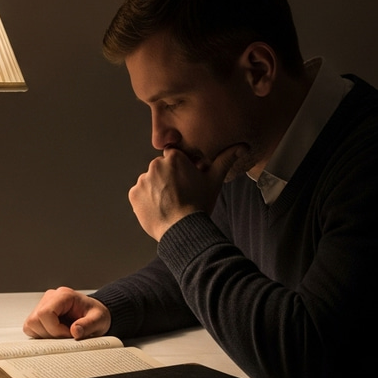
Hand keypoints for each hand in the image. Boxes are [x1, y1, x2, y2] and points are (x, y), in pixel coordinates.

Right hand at [22, 287, 110, 339]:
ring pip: (30, 325)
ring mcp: (42, 306)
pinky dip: (42, 335)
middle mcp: (50, 298)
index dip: (55, 329)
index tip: (69, 334)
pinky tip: (56, 333)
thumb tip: (75, 331)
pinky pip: (31, 328)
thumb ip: (88, 325)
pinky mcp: (38, 315)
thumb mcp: (99, 320)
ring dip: (45, 335)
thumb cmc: (95, 314)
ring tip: (62, 333)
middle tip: (66, 335)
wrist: (94, 313)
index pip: (45, 313)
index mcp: (63, 295)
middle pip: (34, 320)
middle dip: (50, 334)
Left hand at [128, 143, 247, 239]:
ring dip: (156, 190)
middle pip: (160, 169)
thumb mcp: (214, 180)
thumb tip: (243, 147)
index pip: (174, 158)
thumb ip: (225, 160)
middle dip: (167, 179)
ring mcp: (143, 180)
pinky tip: (159, 209)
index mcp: (173, 158)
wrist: (183, 230)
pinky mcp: (134, 195)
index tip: (185, 182)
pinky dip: (146, 201)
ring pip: (150, 182)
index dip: (180, 170)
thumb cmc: (199, 205)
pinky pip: (139, 195)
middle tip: (179, 196)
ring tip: (169, 204)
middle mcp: (155, 165)